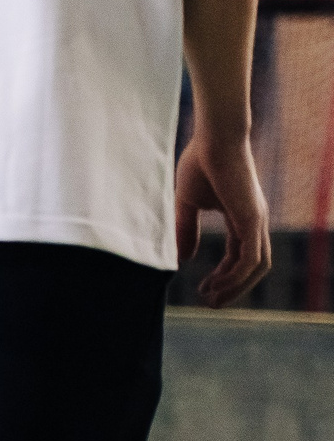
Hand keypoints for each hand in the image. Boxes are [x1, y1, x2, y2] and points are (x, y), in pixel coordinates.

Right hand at [176, 123, 270, 306]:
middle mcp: (255, 221)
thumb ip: (186, 230)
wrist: (215, 138)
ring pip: (257, 267)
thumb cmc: (200, 162)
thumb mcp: (187, 203)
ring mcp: (257, 221)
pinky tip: (214, 283)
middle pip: (254, 267)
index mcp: (242, 216)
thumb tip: (184, 258)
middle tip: (209, 302)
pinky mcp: (252, 219)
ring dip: (236, 287)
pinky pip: (249, 258)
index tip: (202, 288)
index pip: (240, 255)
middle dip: (233, 288)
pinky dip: (235, 275)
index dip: (223, 275)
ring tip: (211, 299)